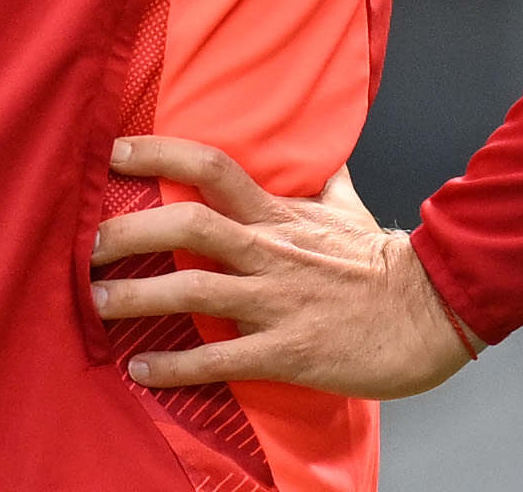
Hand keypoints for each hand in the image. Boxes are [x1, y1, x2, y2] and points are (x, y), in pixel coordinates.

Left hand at [89, 136, 481, 399]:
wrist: (432, 312)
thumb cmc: (385, 263)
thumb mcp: (350, 209)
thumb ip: (324, 181)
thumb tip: (321, 152)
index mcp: (281, 215)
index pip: (211, 167)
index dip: (158, 153)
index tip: (114, 151)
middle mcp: (270, 251)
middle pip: (187, 223)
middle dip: (130, 231)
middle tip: (90, 243)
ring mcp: (277, 301)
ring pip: (193, 288)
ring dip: (137, 297)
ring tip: (99, 303)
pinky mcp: (287, 351)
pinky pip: (220, 359)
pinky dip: (175, 367)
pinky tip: (142, 371)